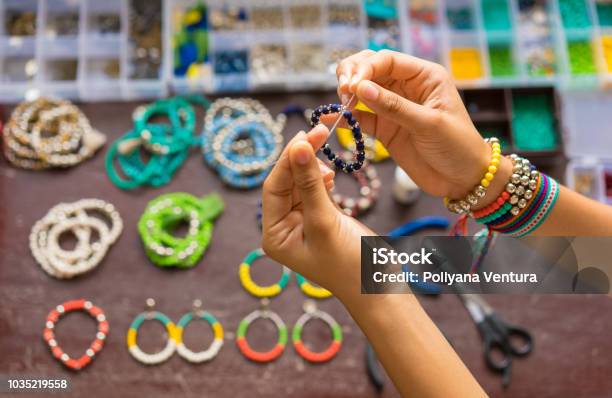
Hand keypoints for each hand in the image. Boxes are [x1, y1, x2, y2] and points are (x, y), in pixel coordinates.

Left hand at [262, 125, 373, 302]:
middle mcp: (282, 229)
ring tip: (325, 147)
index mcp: (274, 235)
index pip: (274, 188)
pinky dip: (322, 178)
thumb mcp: (325, 221)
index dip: (288, 160)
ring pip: (301, 183)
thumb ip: (310, 184)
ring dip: (312, 165)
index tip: (304, 135)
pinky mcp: (320, 219)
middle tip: (318, 130)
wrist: (381, 288)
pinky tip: (330, 174)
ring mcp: (302, 223)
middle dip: (300, 158)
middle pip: (286, 182)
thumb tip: (296, 147)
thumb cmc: (351, 264)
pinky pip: (315, 190)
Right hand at [337, 49, 510, 202]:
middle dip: (352, 75)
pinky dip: (344, 116)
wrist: (462, 180)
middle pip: (370, 67)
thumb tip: (360, 88)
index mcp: (424, 76)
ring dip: (346, 93)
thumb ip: (394, 107)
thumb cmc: (457, 147)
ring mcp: (392, 107)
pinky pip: (360, 116)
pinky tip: (328, 118)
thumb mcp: (428, 124)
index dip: (365, 68)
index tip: (351, 85)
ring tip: (341, 106)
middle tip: (343, 92)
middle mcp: (406, 86)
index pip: (387, 60)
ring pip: (361, 89)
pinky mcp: (384, 127)